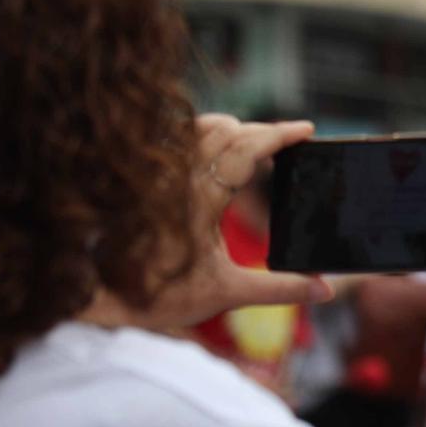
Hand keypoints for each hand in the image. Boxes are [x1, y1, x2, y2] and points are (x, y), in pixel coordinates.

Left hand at [102, 115, 330, 329]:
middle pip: (227, 131)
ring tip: (253, 139)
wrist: (101, 299)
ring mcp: (158, 174)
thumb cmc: (159, 296)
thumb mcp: (226, 293)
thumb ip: (280, 288)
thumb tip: (324, 289)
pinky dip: (202, 135)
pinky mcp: (143, 179)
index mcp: (203, 199)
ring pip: (198, 129)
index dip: (280, 134)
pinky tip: (212, 148)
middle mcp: (179, 177)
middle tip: (289, 139)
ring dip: (230, 128)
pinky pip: (176, 139)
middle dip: (262, 130)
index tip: (307, 128)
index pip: (248, 148)